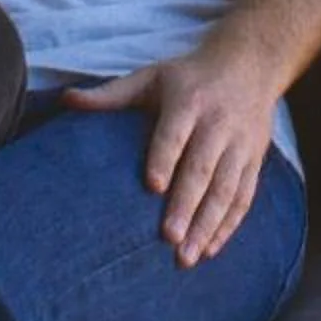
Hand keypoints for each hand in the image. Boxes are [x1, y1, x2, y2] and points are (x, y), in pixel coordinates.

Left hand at [65, 39, 282, 266]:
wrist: (249, 64)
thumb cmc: (188, 77)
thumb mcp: (151, 76)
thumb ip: (112, 94)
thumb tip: (66, 100)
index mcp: (188, 101)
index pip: (175, 133)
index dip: (165, 158)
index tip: (152, 187)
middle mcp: (217, 123)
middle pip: (201, 168)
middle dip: (186, 205)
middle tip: (168, 238)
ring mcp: (240, 144)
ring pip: (226, 188)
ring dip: (208, 225)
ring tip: (188, 256)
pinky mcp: (254, 159)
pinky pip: (244, 196)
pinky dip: (229, 225)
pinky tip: (211, 249)